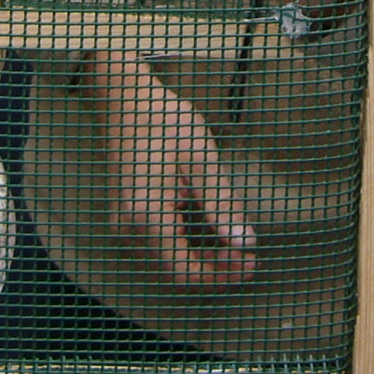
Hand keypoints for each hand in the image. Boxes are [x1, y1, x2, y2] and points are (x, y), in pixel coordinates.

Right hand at [87, 50, 256, 285]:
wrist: (127, 99)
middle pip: (174, 269)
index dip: (220, 274)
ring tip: (232, 248)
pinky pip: (158, 245)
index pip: (184, 269)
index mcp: (147, 213)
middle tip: (247, 255)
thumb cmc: (162, 120)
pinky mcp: (126, 216)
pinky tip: (207, 236)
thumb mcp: (200, 158)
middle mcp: (129, 225)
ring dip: (199, 260)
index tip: (249, 263)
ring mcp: (124, 222)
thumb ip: (221, 203)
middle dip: (213, 268)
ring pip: (166, 261)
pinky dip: (184, 248)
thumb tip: (243, 242)